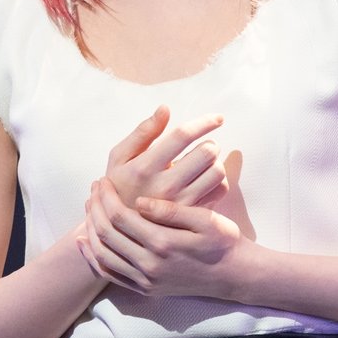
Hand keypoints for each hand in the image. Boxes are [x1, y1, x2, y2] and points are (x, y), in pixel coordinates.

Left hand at [78, 176, 242, 296]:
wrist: (234, 274)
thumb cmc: (223, 241)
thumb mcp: (205, 219)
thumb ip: (170, 211)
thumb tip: (139, 202)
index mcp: (163, 243)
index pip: (121, 216)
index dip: (107, 196)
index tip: (103, 180)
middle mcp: (150, 265)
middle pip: (108, 234)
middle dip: (96, 208)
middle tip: (94, 188)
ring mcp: (146, 280)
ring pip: (104, 255)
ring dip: (92, 230)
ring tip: (90, 208)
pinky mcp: (146, 289)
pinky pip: (111, 275)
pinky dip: (94, 258)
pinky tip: (87, 242)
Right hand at [105, 105, 228, 207]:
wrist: (118, 229)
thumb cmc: (118, 185)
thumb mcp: (119, 157)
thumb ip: (143, 132)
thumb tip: (165, 109)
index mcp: (145, 167)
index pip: (182, 136)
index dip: (204, 122)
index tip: (217, 118)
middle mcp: (165, 186)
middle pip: (207, 152)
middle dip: (209, 143)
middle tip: (202, 146)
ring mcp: (180, 204)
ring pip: (217, 172)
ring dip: (214, 162)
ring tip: (202, 164)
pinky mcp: (191, 216)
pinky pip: (220, 191)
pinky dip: (218, 181)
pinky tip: (204, 180)